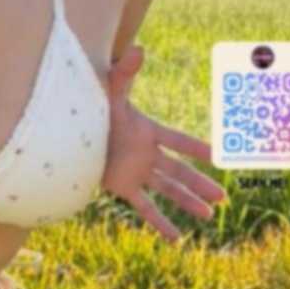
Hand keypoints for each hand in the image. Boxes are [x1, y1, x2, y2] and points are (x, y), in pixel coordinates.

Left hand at [101, 44, 227, 242]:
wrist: (67, 134)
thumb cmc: (91, 111)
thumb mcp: (110, 95)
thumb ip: (124, 73)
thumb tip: (138, 49)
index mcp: (148, 132)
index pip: (179, 140)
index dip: (197, 147)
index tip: (219, 155)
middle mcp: (146, 154)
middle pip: (179, 171)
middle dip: (200, 183)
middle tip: (223, 196)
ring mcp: (136, 173)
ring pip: (168, 191)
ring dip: (187, 202)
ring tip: (209, 215)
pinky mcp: (123, 188)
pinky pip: (146, 208)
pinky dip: (160, 223)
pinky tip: (176, 239)